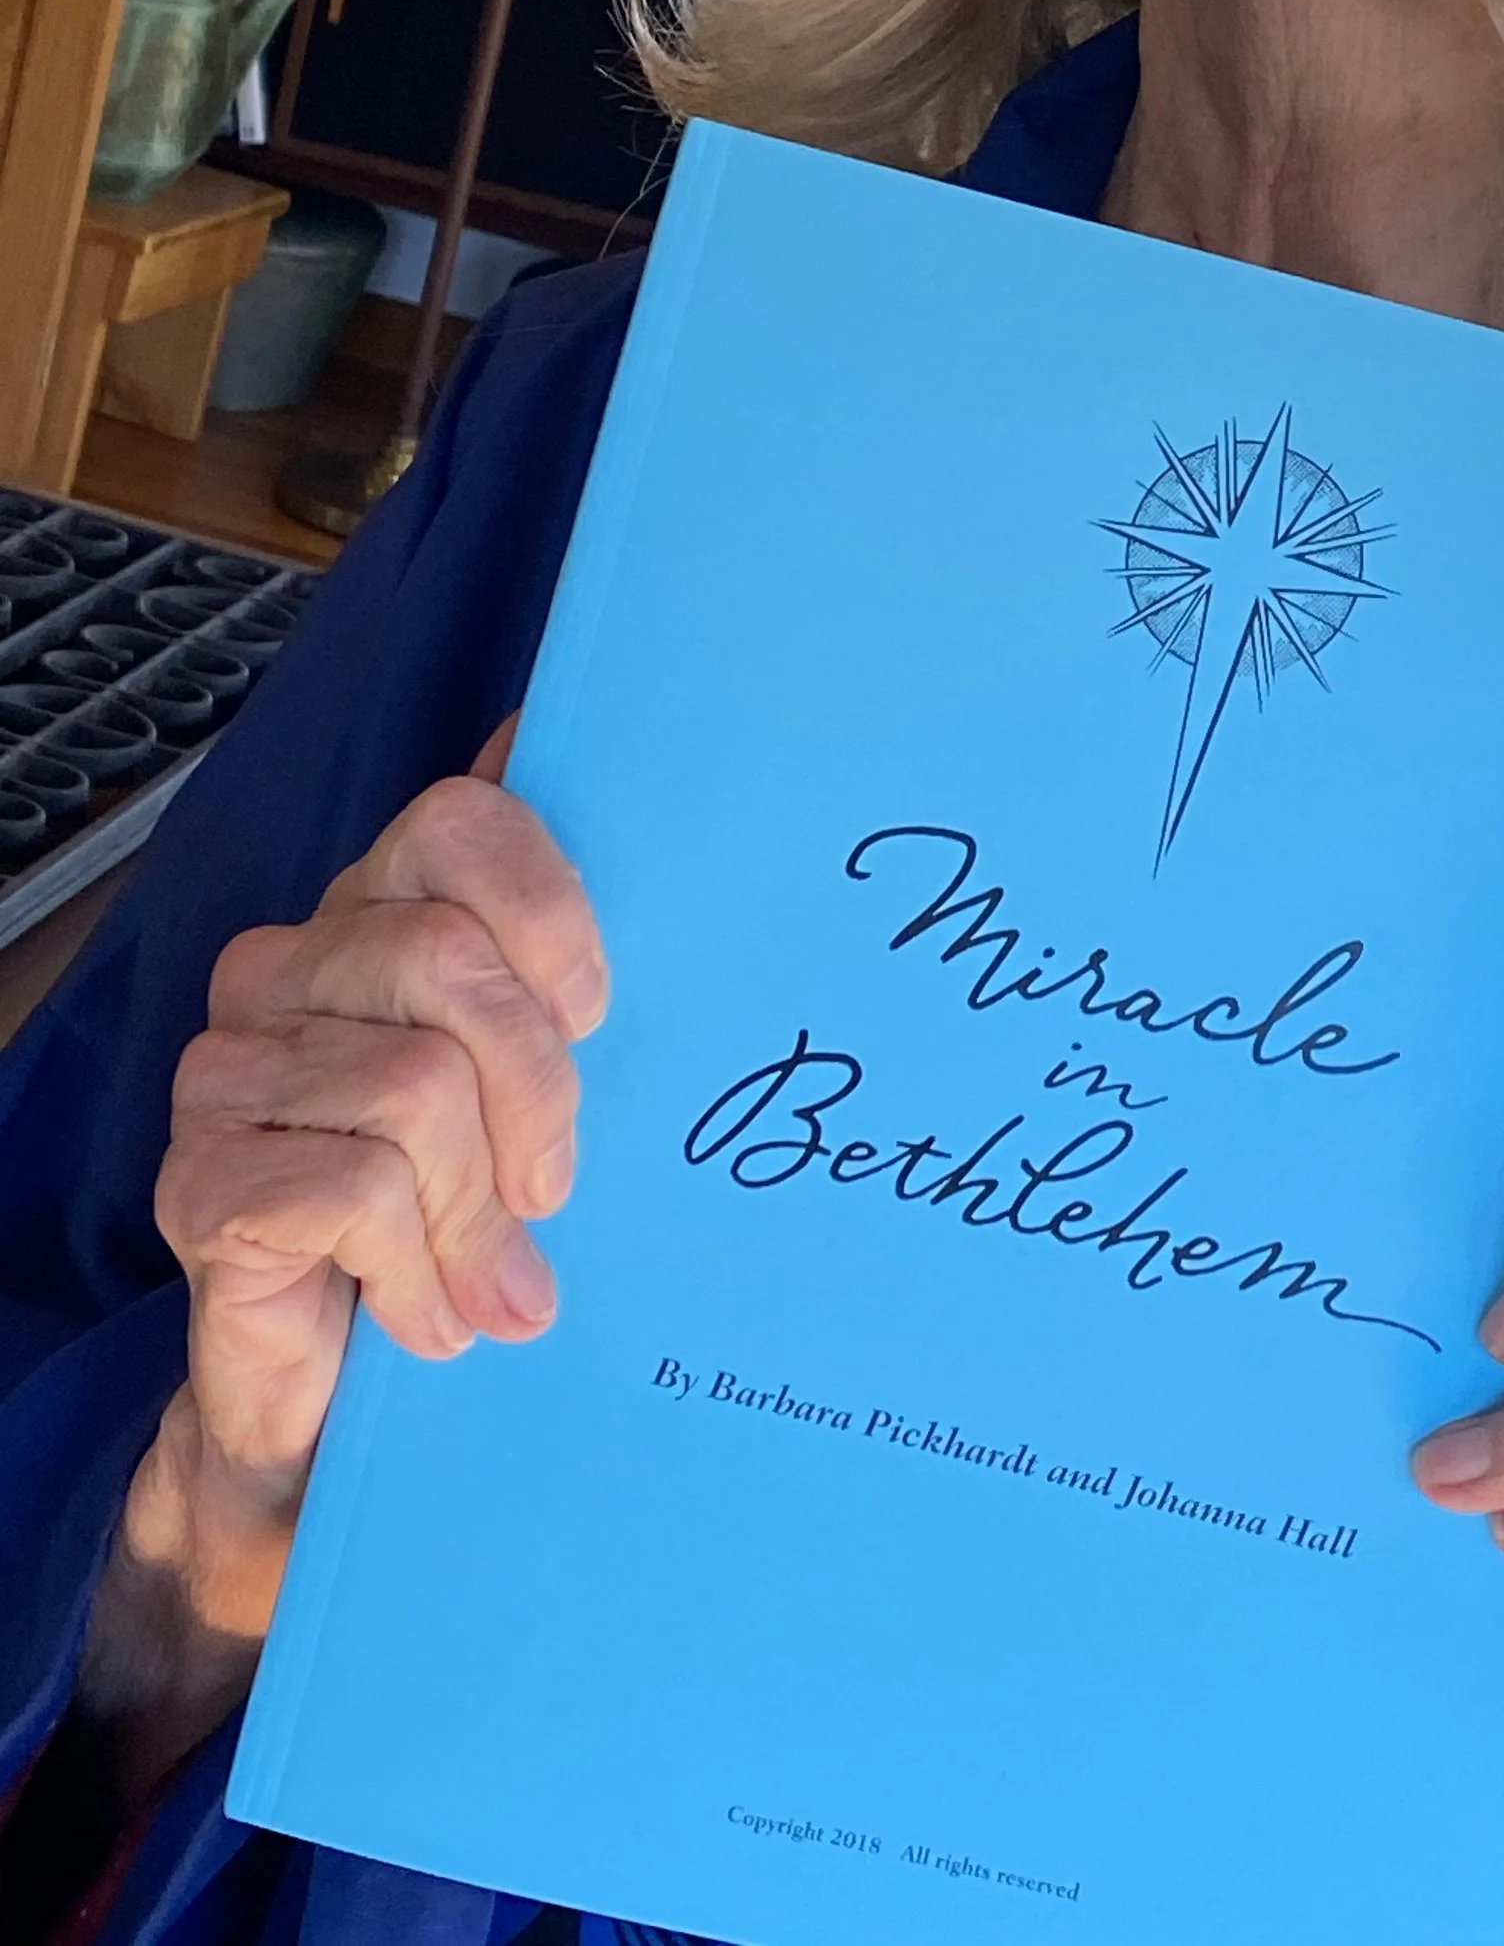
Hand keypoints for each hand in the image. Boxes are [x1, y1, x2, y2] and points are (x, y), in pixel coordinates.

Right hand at [81, 722, 605, 1797]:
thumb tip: (627, 775)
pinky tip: (427, 1315)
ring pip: (413, 1087)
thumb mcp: (539, 1085)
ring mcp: (228, 1071)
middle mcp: (286, 968)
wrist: (336, 1407)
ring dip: (476, 1212)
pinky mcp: (198, 1183)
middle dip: (536, 1090)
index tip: (596, 1014)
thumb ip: (572, 965)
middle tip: (553, 1190)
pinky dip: (417, 1270)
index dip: (549, 910)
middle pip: (447, 958)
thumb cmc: (460, 1219)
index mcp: (375, 912)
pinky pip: (354, 1189)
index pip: (460, 821)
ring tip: (491, 1279)